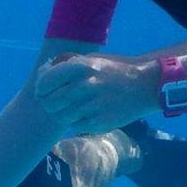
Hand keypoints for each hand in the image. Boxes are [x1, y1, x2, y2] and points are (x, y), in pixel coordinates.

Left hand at [31, 52, 156, 132]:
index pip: (47, 80)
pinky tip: (85, 115)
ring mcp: (95, 105)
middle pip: (52, 102)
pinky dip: (76, 122)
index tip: (42, 91)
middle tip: (53, 104)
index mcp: (82, 66)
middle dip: (48, 104)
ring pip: (62, 116)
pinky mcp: (101, 122)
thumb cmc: (113, 71)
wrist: (145, 85)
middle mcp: (87, 85)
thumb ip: (67, 67)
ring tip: (70, 109)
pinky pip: (76, 126)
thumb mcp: (91, 60)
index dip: (41, 88)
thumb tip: (42, 76)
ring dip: (62, 114)